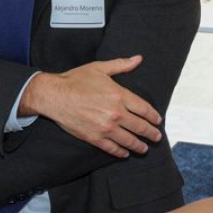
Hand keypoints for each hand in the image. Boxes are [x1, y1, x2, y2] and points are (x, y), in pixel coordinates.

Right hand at [22, 56, 161, 156]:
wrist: (54, 96)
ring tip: (144, 149)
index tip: (157, 121)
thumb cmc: (76, 80)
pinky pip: (112, 148)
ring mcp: (106, 128)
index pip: (144, 109)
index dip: (153, 117)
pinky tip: (125, 153)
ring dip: (139, 146)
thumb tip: (138, 58)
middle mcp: (116, 113)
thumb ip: (121, 65)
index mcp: (119, 95)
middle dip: (151, 133)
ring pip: (129, 141)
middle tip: (156, 137)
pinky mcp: (94, 138)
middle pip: (140, 127)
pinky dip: (121, 152)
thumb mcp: (100, 68)